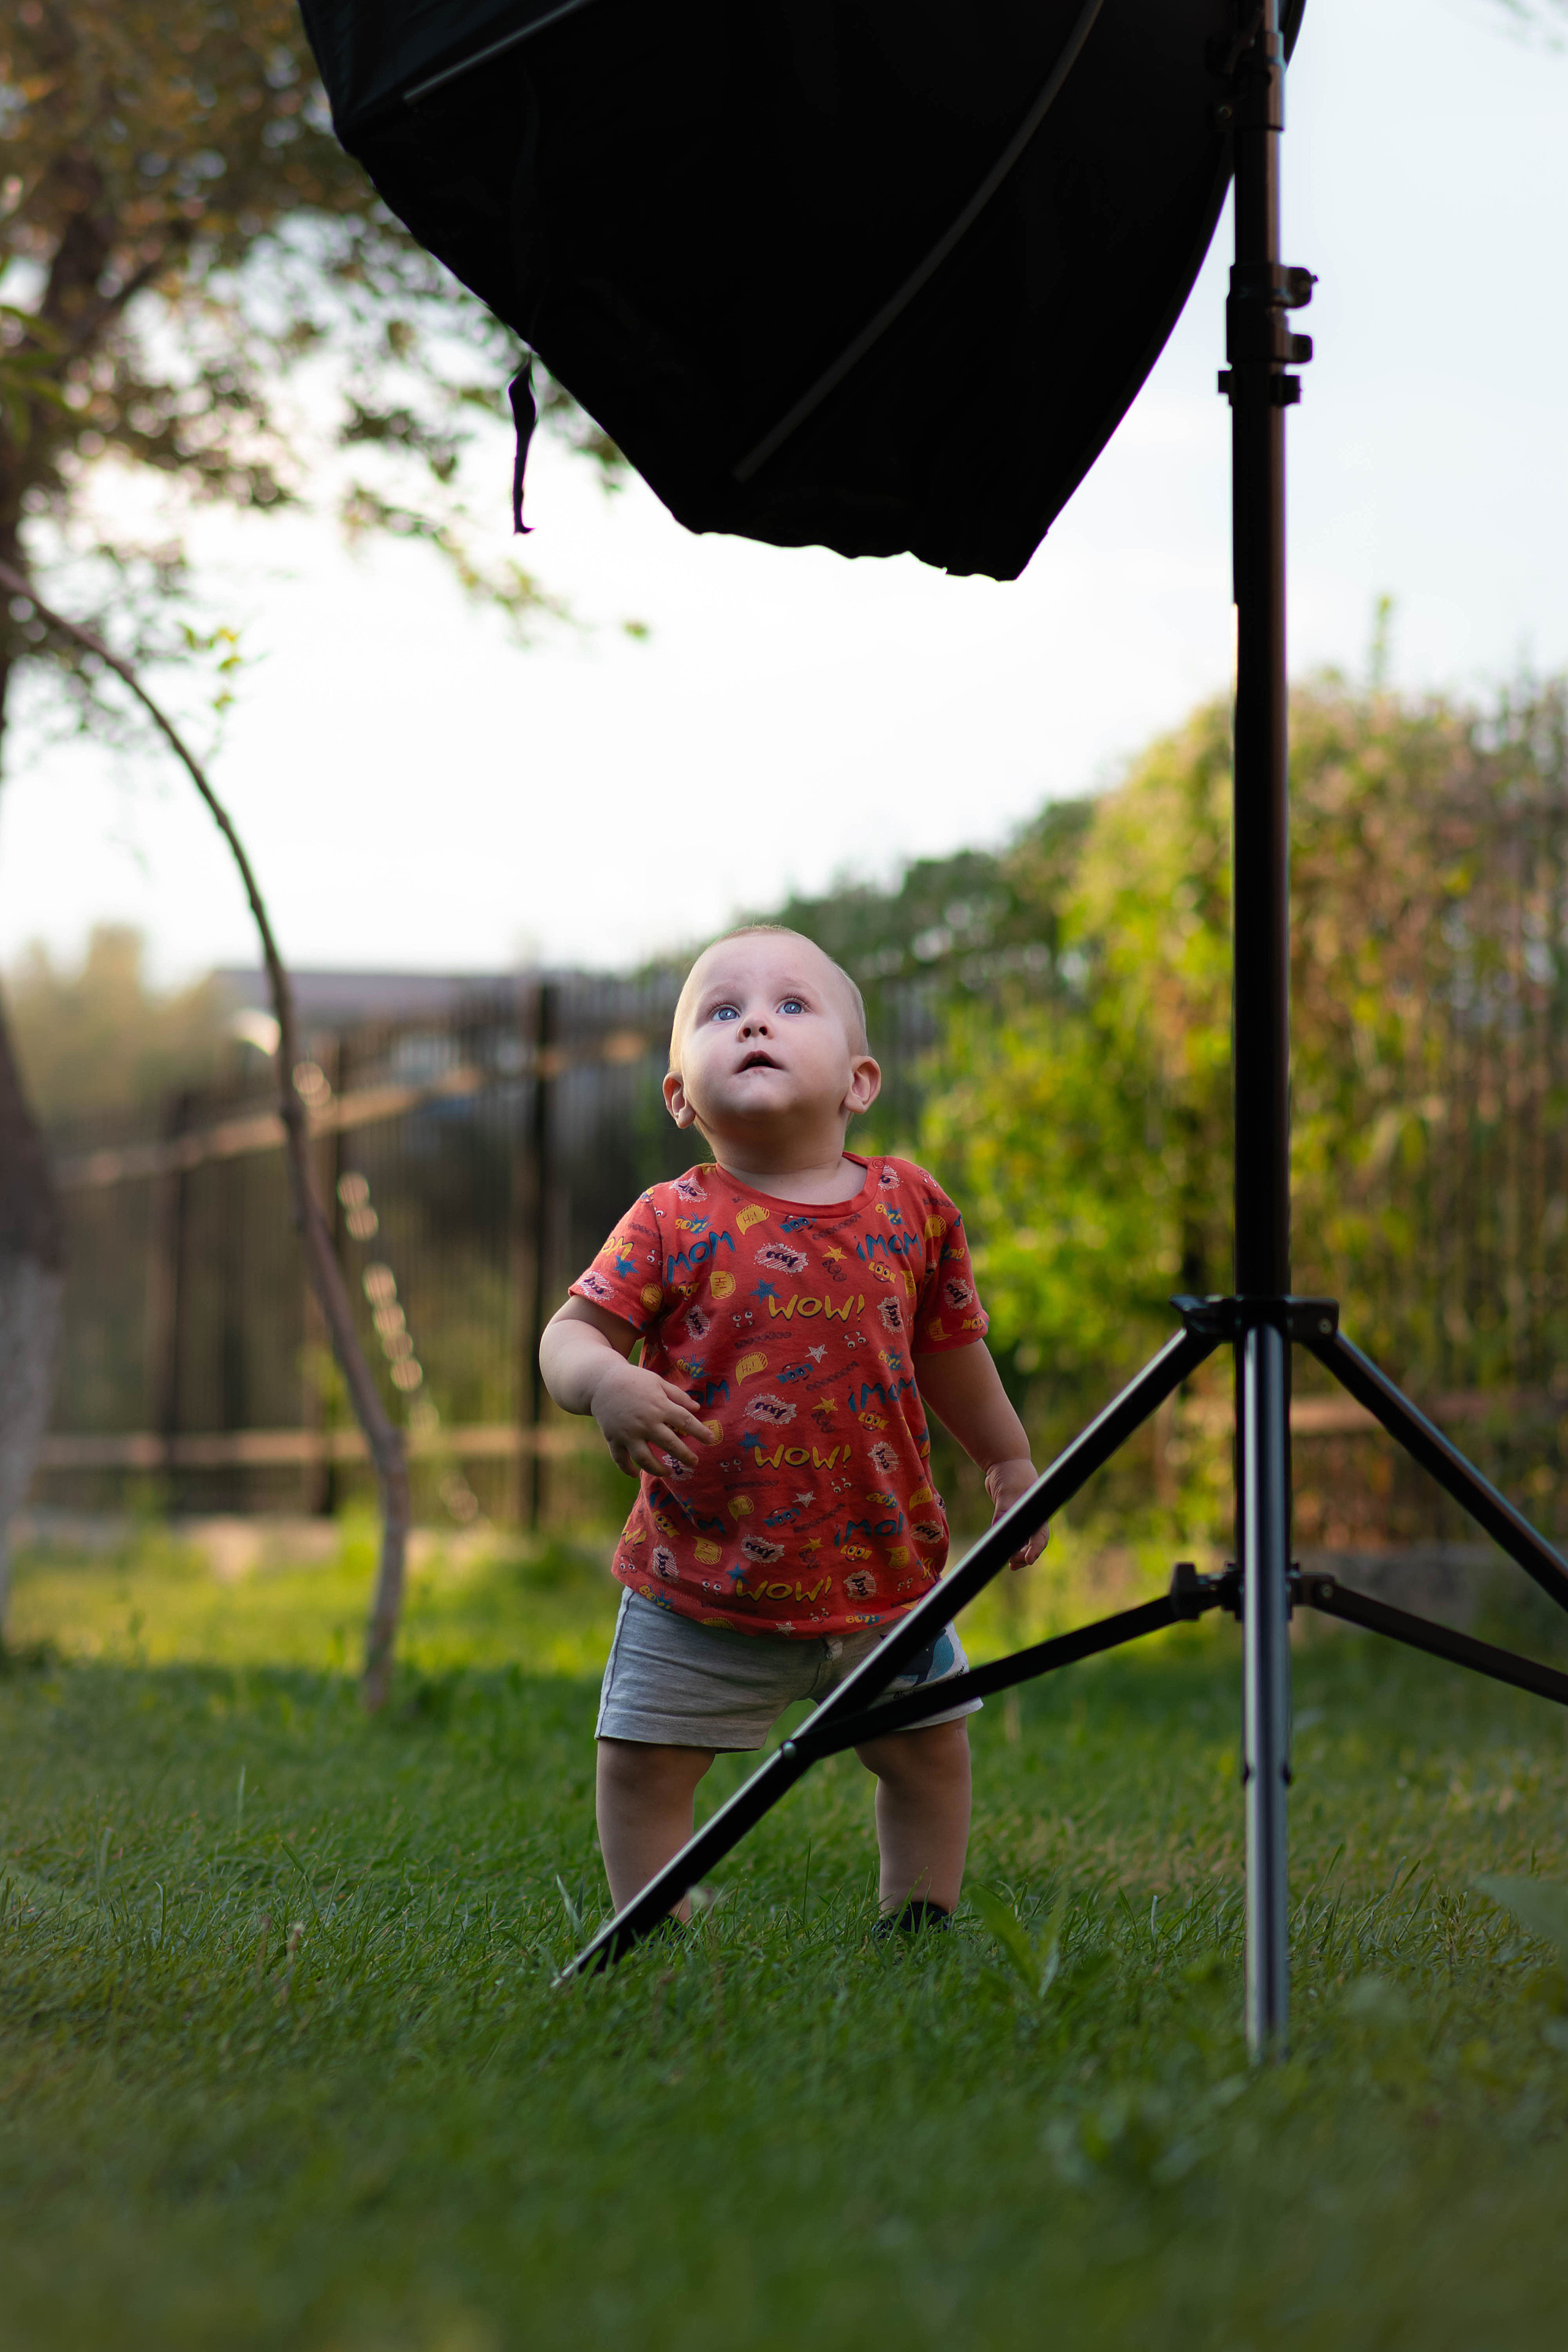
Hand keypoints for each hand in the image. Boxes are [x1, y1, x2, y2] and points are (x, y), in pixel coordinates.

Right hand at [588, 1358, 715, 1478]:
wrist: (601, 1382)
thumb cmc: (634, 1380)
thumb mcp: (658, 1382)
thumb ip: (678, 1396)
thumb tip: (697, 1409)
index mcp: (659, 1406)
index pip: (684, 1422)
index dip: (700, 1432)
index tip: (711, 1440)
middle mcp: (645, 1422)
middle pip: (670, 1444)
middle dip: (685, 1456)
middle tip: (694, 1462)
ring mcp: (628, 1433)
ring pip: (645, 1458)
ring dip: (658, 1469)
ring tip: (668, 1473)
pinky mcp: (614, 1438)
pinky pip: (620, 1459)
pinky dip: (627, 1469)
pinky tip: (635, 1475)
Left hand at [985, 1456, 1047, 1568]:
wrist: (1004, 1463)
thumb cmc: (1011, 1475)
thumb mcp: (1006, 1492)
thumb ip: (1003, 1510)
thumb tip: (997, 1527)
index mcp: (1037, 1513)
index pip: (1040, 1536)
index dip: (1035, 1549)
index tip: (1029, 1559)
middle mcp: (1033, 1518)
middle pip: (1033, 1543)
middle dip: (1025, 1556)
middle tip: (1012, 1564)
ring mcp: (1023, 1518)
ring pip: (1024, 1542)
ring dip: (1018, 1554)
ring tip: (1010, 1564)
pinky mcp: (1012, 1518)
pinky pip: (1013, 1536)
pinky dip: (1009, 1545)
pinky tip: (1003, 1553)